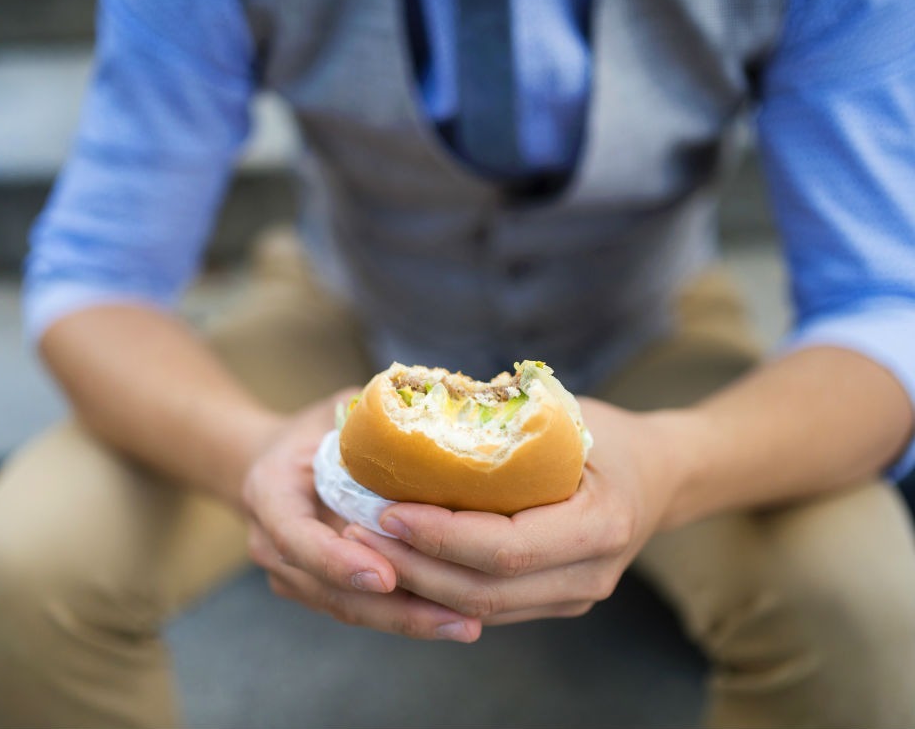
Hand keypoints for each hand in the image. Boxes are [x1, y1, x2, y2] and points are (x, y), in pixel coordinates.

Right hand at [241, 389, 481, 640]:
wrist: (275, 464)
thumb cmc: (314, 430)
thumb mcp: (334, 412)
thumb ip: (370, 423)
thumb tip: (435, 424)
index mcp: (270, 492)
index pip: (296, 537)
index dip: (337, 560)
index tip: (384, 576)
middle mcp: (271, 543)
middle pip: (330, 590)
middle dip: (393, 609)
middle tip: (453, 616)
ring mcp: (292, 575)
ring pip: (349, 609)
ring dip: (407, 621)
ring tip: (463, 625)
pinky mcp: (317, 592)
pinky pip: (361, 610)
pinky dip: (405, 617)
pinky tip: (451, 620)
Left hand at [344, 398, 680, 625]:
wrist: (661, 475)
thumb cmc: (609, 435)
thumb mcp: (570, 417)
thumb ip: (508, 422)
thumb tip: (422, 409)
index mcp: (601, 526)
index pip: (505, 548)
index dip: (440, 536)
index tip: (387, 509)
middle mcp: (590, 576)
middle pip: (485, 591)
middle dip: (413, 566)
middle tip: (357, 531)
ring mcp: (574, 596)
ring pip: (481, 609)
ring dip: (417, 583)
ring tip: (365, 547)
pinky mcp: (554, 601)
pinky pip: (488, 606)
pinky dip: (439, 588)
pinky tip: (399, 561)